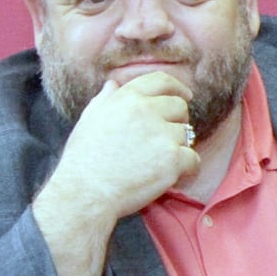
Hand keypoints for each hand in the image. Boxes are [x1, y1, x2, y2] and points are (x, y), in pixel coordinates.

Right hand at [31, 71, 199, 275]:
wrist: (85, 194)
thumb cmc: (83, 161)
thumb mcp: (89, 121)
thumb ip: (105, 100)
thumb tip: (114, 84)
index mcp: (127, 98)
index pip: (162, 81)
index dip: (177, 87)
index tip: (186, 95)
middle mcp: (146, 110)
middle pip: (179, 107)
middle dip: (178, 121)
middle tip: (167, 139)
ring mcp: (161, 134)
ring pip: (187, 134)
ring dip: (179, 147)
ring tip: (158, 162)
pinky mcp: (172, 159)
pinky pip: (193, 158)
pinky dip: (188, 168)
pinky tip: (174, 176)